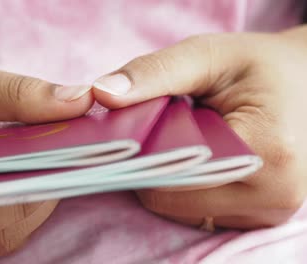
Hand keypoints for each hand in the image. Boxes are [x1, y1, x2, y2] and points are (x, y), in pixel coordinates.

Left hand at [92, 26, 306, 228]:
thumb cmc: (259, 67)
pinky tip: (197, 157)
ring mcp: (269, 212)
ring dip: (169, 179)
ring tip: (184, 140)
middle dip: (153, 165)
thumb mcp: (208, 55)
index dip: (141, 155)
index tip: (128, 130)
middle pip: (172, 200)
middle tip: (162, 128)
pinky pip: (200, 213)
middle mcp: (274, 194)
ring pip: (182, 211)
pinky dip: (187, 189)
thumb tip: (102, 93)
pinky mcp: (260, 216)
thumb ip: (154, 73)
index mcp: (267, 151)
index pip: (173, 177)